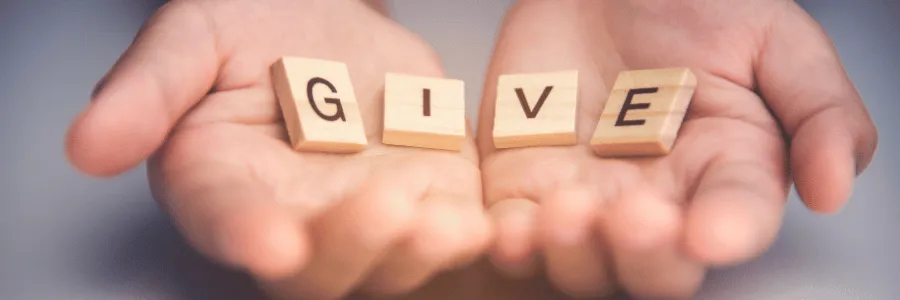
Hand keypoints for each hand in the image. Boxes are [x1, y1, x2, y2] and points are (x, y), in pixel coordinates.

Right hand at [65, 0, 490, 297]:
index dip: (247, 237)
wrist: (329, 17)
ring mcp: (364, 214)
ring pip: (387, 262)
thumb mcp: (195, 36)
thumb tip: (86, 148)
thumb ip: (147, 91)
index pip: (228, 222)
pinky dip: (466, 236)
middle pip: (318, 265)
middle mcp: (294, 216)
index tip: (269, 242)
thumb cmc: (254, 27)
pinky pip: (446, 233)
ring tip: (448, 223)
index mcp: (224, 183)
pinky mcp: (424, 198)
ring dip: (418, 252)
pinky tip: (487, 224)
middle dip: (352, 247)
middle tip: (384, 207)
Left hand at [478, 0, 877, 297]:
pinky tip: (510, 233)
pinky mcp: (525, 188)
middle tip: (637, 217)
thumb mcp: (772, 40)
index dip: (724, 232)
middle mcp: (659, 202)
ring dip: (573, 254)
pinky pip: (514, 236)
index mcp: (725, 173)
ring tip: (568, 211)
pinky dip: (509, 245)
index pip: (734, 219)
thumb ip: (817, 109)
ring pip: (582, 264)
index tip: (710, 231)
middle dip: (644, 255)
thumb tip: (833, 187)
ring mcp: (589, 201)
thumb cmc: (691, 9)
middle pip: (656, 269)